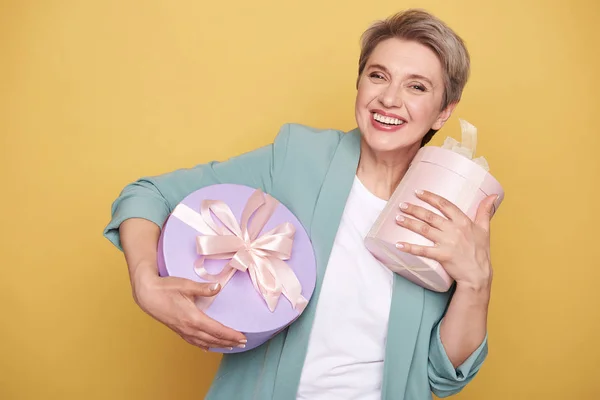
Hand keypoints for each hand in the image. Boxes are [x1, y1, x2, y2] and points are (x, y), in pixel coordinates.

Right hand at [131, 265, 246, 350]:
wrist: (147, 294)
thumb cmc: (165, 288)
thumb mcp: (186, 285)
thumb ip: (203, 288)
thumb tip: (218, 287)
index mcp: (193, 318)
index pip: (217, 330)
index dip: (231, 335)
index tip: (242, 337)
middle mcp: (189, 328)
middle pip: (213, 339)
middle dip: (229, 342)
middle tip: (243, 343)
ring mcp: (183, 331)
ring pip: (204, 342)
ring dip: (218, 345)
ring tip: (230, 346)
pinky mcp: (178, 330)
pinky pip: (194, 341)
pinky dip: (204, 345)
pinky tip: (208, 347)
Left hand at [394, 190, 497, 290]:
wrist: (478, 274)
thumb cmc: (480, 251)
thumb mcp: (485, 229)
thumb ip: (485, 211)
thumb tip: (494, 195)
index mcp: (463, 222)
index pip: (445, 205)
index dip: (430, 197)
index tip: (418, 192)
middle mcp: (455, 230)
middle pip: (430, 216)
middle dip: (414, 209)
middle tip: (401, 204)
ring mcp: (448, 243)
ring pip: (424, 229)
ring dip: (409, 223)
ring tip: (397, 218)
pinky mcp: (442, 256)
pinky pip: (423, 250)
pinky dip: (410, 247)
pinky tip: (398, 244)